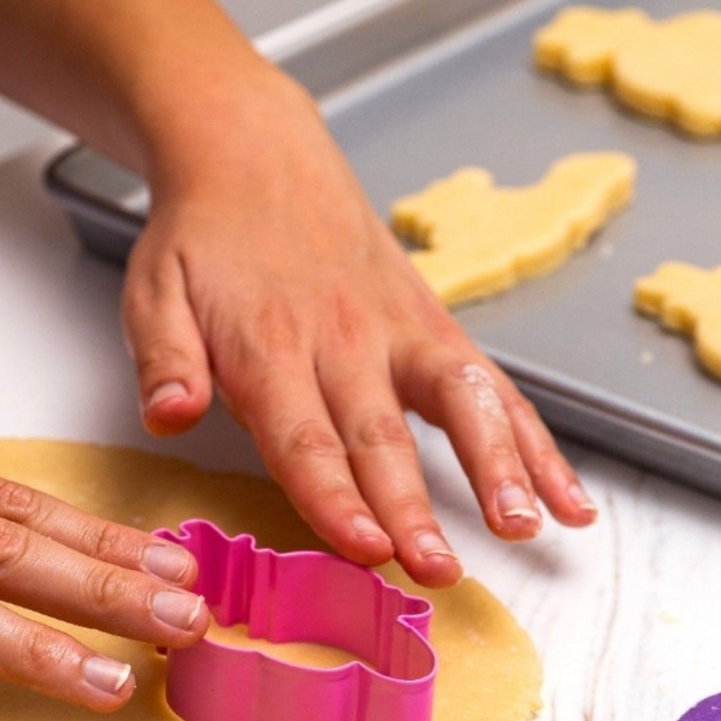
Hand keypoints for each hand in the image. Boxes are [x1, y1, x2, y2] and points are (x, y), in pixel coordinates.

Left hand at [119, 66, 597, 585]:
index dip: (335, 495)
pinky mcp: (437, 330)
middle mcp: (346, 341)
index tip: (364, 547)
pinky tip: (567, 501)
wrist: (254, 153)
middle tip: (436, 568)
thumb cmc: (202, 239)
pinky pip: (496, 391)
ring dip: (499, 467)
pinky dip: (537, 446)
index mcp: (270, 345)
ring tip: (527, 527)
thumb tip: (169, 414)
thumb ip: (164, 359)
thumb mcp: (153, 291)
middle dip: (414, 506)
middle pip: (384, 436)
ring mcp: (401, 333)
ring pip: (463, 403)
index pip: (303, 436)